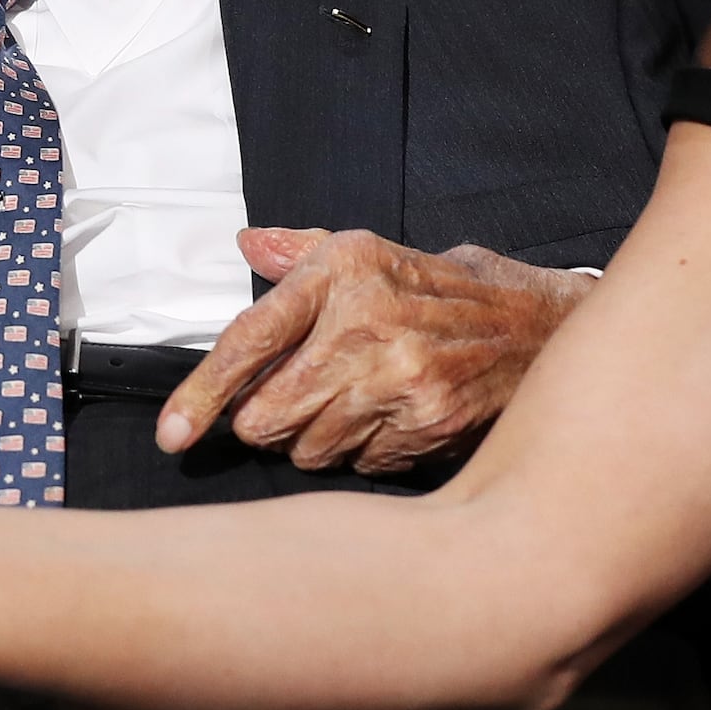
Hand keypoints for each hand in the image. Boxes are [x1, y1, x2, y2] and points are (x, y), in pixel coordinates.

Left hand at [156, 229, 595, 472]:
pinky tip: (391, 418)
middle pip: (267, 415)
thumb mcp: (373, 252)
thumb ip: (299, 252)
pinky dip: (364, 452)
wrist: (537, 325)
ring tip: (356, 401)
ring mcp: (401, 380)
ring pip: (309, 449)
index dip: (201, 394)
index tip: (173, 434)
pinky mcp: (428, 424)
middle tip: (294, 400)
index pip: (250, 340)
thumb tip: (247, 244)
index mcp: (343, 273)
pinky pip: (359, 465)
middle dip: (266, 420)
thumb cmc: (443, 290)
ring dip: (316, 439)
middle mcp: (368, 324)